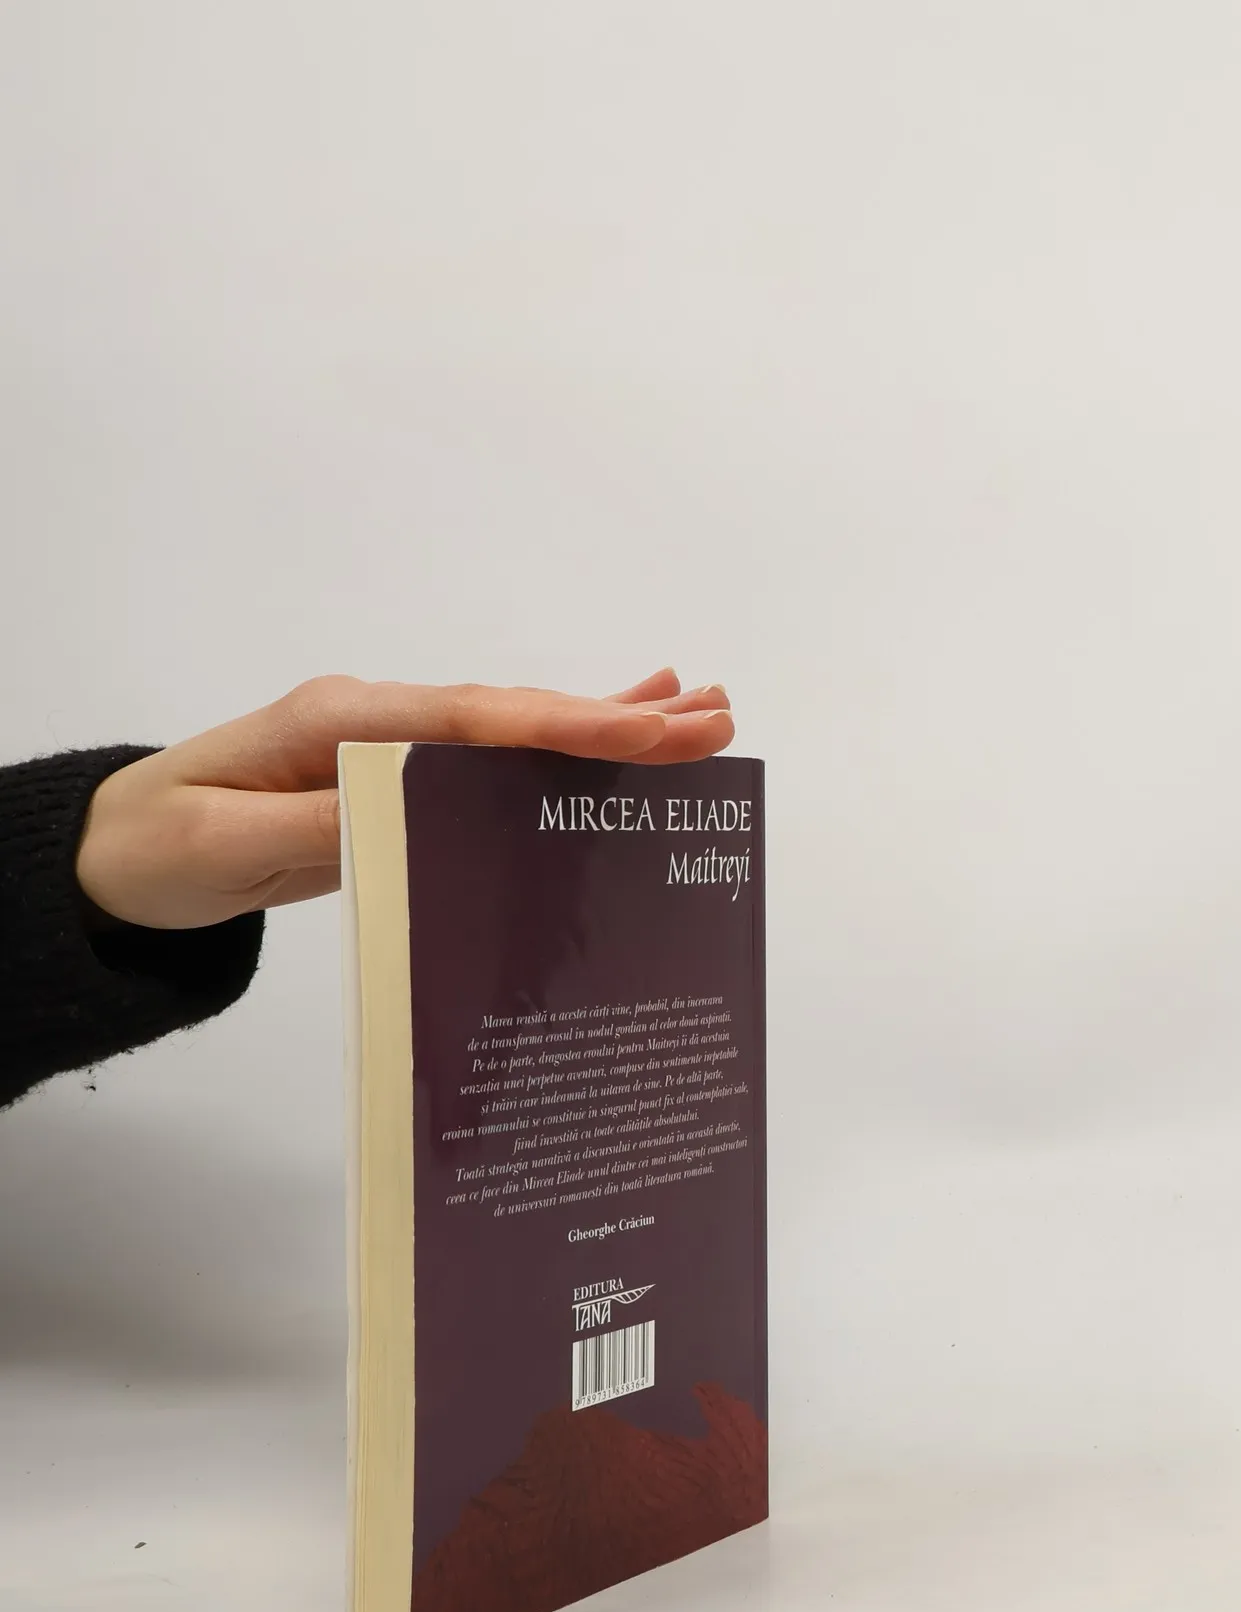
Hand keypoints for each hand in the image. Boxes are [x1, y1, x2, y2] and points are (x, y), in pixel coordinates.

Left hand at [75, 669, 732, 929]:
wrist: (113, 857)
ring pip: (520, 731)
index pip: (479, 723)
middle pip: (518, 717)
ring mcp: (394, 745)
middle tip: (715, 720)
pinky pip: (497, 759)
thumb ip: (324, 819)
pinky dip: (562, 742)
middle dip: (619, 720)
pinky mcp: (401, 779)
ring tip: (700, 712)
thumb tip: (419, 803)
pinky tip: (616, 726)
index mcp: (345, 722)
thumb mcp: (226, 843)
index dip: (570, 727)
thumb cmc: (158, 847)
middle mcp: (381, 720)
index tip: (652, 733)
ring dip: (611, 722)